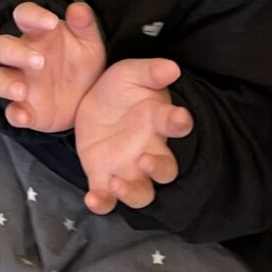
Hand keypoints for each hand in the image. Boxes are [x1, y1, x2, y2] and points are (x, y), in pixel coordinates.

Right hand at [0, 0, 105, 131]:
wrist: (89, 102)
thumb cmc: (83, 65)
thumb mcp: (89, 44)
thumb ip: (85, 24)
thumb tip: (77, 7)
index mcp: (38, 35)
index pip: (24, 15)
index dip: (32, 15)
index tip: (51, 22)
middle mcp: (23, 57)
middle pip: (1, 47)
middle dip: (14, 52)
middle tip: (39, 61)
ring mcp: (21, 84)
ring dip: (5, 84)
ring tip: (22, 91)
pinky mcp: (25, 109)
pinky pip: (11, 112)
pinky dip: (14, 114)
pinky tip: (24, 116)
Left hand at [74, 58, 192, 213]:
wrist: (91, 101)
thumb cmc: (120, 89)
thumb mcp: (130, 73)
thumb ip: (150, 71)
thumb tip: (173, 67)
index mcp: (157, 122)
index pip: (175, 125)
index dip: (179, 123)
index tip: (180, 117)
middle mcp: (149, 151)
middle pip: (166, 170)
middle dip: (159, 168)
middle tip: (146, 159)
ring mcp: (128, 169)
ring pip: (142, 193)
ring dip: (133, 193)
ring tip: (117, 183)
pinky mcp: (103, 178)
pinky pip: (107, 199)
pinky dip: (102, 203)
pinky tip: (93, 200)